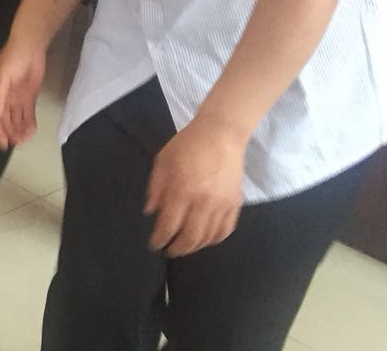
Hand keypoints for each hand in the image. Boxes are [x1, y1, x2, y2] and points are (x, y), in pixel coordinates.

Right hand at [0, 35, 47, 149]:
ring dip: (19, 130)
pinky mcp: (27, 97)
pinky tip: (31, 131)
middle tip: (17, 143)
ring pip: (15, 119)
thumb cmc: (12, 59)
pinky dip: (29, 124)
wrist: (31, 46)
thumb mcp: (2, 77)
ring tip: (25, 138)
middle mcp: (1, 98)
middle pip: (3, 120)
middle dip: (9, 132)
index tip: (3, 143)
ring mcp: (14, 98)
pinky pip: (27, 114)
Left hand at [144, 115, 247, 256]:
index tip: (154, 245)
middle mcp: (203, 202)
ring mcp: (222, 205)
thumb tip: (150, 213)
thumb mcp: (162, 161)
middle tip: (169, 251)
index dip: (160, 239)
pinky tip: (205, 239)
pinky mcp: (235, 204)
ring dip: (195, 247)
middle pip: (190, 238)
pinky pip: (225, 230)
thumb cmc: (187, 145)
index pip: (169, 225)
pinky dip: (214, 239)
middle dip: (177, 249)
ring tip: (184, 246)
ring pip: (209, 238)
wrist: (221, 134)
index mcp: (182, 191)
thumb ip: (156, 189)